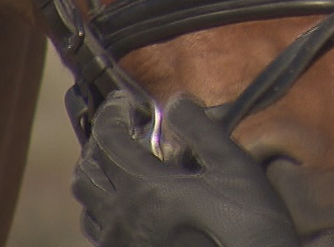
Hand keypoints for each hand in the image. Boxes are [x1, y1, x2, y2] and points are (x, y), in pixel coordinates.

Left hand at [72, 92, 299, 246]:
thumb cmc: (248, 223)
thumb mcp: (233, 165)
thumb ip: (199, 128)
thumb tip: (175, 102)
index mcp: (146, 189)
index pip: (107, 139)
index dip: (112, 112)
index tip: (127, 102)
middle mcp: (123, 219)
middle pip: (85, 174)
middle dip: (99, 145)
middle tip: (124, 134)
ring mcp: (123, 244)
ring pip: (88, 207)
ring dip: (99, 180)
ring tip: (124, 169)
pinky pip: (101, 233)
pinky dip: (107, 210)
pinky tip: (134, 205)